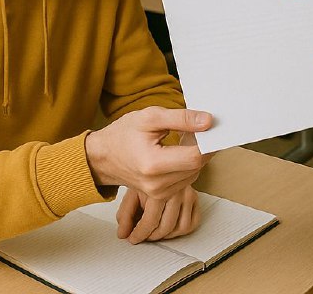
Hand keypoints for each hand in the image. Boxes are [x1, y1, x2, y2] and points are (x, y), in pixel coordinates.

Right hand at [85, 107, 211, 198]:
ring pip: (193, 175)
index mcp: (153, 164)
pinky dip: (187, 166)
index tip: (210, 128)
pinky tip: (180, 152)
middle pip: (196, 167)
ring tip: (186, 139)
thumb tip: (208, 121)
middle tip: (198, 130)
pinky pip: (184, 181)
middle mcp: (157, 184)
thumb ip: (181, 118)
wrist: (102, 156)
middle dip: (203, 148)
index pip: (195, 157)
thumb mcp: (151, 117)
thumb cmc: (123, 134)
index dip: (208, 142)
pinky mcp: (160, 195)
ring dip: (195, 157)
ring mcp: (158, 193)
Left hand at [116, 185, 200, 242]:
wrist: (161, 164)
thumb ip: (125, 215)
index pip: (151, 220)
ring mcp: (188, 193)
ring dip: (168, 235)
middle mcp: (177, 190)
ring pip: (182, 227)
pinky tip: (171, 227)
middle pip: (167, 226)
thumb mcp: (131, 194)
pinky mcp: (195, 197)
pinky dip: (182, 230)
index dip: (140, 234)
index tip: (133, 239)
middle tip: (144, 236)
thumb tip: (123, 234)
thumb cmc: (147, 179)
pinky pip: (193, 222)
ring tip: (157, 231)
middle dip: (153, 237)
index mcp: (159, 188)